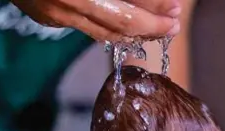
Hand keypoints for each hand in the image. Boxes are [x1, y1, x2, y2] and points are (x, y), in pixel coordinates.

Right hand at [11, 0, 180, 41]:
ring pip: (106, 33)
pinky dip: (113, 30)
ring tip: (157, 29)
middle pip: (122, 24)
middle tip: (173, 24)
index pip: (129, 5)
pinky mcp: (50, 19)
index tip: (175, 11)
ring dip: (135, 33)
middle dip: (152, 26)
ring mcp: (58, 13)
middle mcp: (70, 2)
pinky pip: (91, 29)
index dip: (155, 10)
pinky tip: (128, 29)